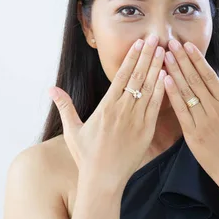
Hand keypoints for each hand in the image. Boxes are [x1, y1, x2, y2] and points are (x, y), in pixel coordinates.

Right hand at [49, 37, 166, 189]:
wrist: (103, 180)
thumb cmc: (86, 156)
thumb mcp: (72, 130)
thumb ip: (65, 106)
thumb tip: (51, 89)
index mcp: (105, 107)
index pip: (121, 76)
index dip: (131, 58)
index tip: (139, 43)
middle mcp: (121, 110)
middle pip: (137, 77)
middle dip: (146, 56)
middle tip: (155, 38)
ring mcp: (136, 120)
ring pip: (148, 89)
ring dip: (157, 68)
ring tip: (163, 51)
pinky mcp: (146, 131)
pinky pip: (156, 106)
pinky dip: (162, 90)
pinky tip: (167, 76)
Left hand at [163, 39, 218, 194]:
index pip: (210, 76)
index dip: (198, 60)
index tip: (188, 46)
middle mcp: (216, 110)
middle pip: (196, 80)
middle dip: (182, 60)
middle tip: (170, 43)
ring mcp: (204, 122)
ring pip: (187, 92)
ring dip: (174, 72)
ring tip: (163, 56)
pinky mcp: (194, 136)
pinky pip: (181, 111)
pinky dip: (173, 95)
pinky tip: (165, 80)